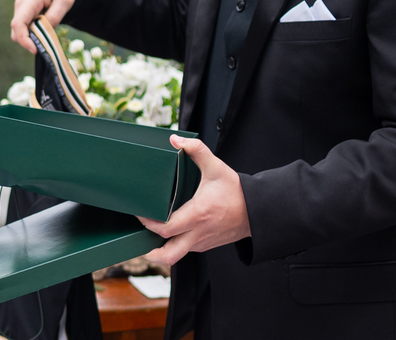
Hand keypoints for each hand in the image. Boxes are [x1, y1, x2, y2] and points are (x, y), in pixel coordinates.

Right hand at [10, 0, 76, 52]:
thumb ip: (55, 16)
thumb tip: (45, 33)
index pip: (19, 23)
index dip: (24, 40)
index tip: (36, 50)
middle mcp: (21, 4)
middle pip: (16, 30)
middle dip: (29, 42)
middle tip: (48, 44)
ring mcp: (20, 7)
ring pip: (19, 30)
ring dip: (31, 37)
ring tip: (49, 34)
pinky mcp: (23, 11)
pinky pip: (24, 26)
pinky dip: (32, 33)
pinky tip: (45, 29)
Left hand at [137, 135, 250, 266]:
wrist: (258, 211)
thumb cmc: (236, 191)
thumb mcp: (216, 167)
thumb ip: (196, 150)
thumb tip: (174, 139)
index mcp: (197, 214)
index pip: (165, 228)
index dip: (148, 223)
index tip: (139, 212)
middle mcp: (198, 233)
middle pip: (168, 255)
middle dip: (149, 252)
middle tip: (136, 235)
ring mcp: (202, 242)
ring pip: (176, 255)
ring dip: (160, 249)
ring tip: (147, 235)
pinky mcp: (205, 244)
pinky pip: (185, 249)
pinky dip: (173, 244)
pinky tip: (167, 231)